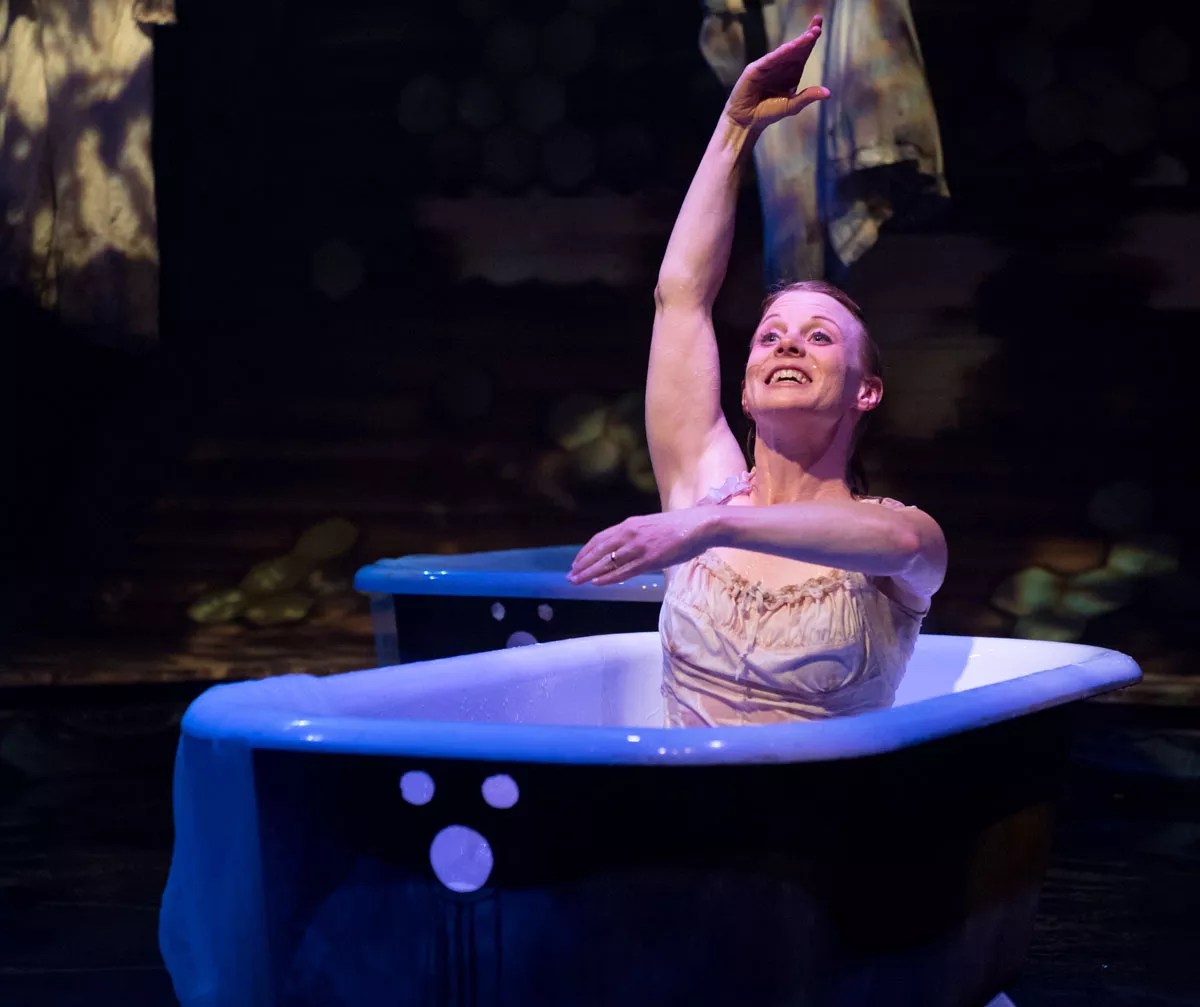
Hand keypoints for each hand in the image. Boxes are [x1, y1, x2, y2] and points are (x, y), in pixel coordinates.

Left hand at [567, 508, 717, 585]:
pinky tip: (597, 583)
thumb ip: (637, 536)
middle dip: (582, 564)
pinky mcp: (649, 559)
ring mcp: (639, 547)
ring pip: (607, 562)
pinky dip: (608, 577)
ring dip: (590, 573)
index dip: (586, 551)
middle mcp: (630, 534)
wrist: (698, 525)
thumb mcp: (651, 526)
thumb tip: (626, 549)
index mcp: (630, 524)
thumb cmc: (679, 527)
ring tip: (577, 581)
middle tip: (570, 575)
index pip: (600, 538)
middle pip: (599, 550)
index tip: (576, 561)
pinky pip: (623, 571)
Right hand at [725, 14, 829, 132]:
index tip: (819, 28)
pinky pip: (769, 60)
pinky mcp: (755, 70)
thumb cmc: (768, 113)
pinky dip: (779, 54)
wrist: (747, 122)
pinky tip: (789, 47)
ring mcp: (767, 66)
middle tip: (818, 26)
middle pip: (795, 48)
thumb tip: (829, 93)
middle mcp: (780, 66)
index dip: (810, 40)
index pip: (803, 52)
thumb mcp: (792, 105)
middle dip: (806, 36)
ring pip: (784, 52)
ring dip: (796, 43)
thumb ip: (808, 97)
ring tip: (809, 35)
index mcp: (791, 72)